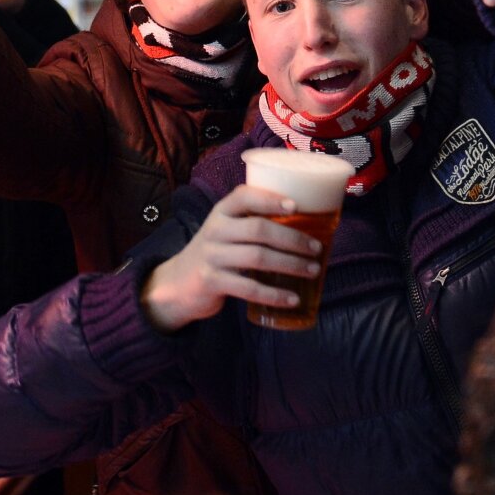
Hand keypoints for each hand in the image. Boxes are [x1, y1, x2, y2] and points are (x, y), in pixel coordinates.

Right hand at [141, 186, 321, 332]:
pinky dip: (275, 294)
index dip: (270, 199)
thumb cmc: (216, 252)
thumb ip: (251, 222)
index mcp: (221, 212)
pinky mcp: (212, 282)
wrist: (178, 283)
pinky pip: (249, 288)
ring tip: (313, 270)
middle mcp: (215, 230)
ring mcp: (212, 256)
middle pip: (258, 229)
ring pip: (258, 258)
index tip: (296, 206)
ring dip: (290, 265)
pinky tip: (292, 298)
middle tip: (316, 247)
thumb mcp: (226, 230)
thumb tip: (305, 223)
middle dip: (292, 238)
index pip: (244, 196)